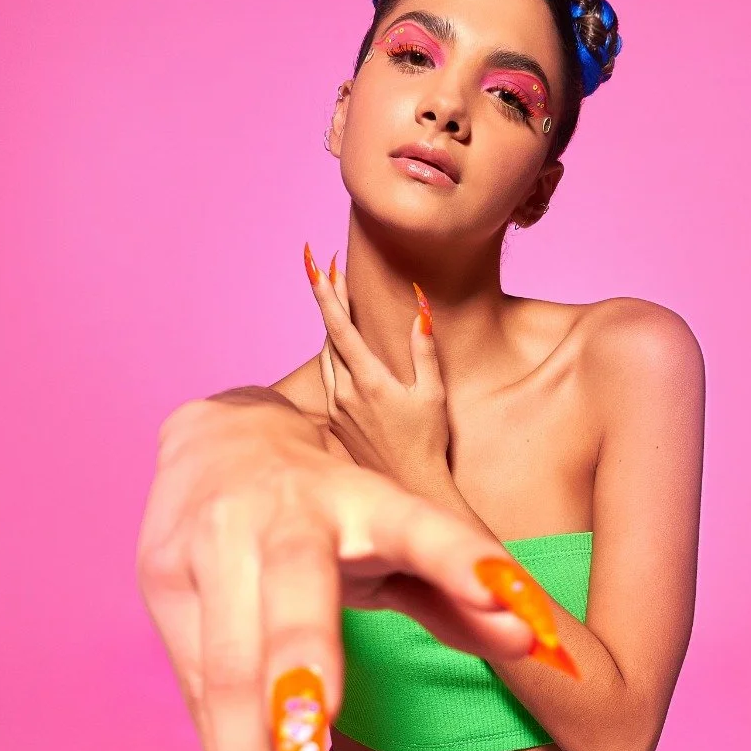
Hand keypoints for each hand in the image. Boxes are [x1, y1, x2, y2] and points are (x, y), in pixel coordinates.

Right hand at [136, 391, 577, 750]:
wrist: (216, 436)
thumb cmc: (331, 499)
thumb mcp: (403, 526)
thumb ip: (463, 586)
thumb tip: (542, 650)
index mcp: (357, 496)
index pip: (419, 527)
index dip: (463, 567)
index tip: (515, 621)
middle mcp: (274, 516)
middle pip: (285, 617)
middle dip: (295, 701)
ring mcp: (204, 547)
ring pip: (221, 672)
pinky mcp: (158, 583)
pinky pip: (194, 693)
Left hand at [305, 242, 448, 489]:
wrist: (411, 486)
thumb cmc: (428, 442)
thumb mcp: (433, 392)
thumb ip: (424, 348)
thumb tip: (420, 307)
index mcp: (368, 381)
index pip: (339, 326)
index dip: (327, 292)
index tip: (317, 264)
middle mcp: (344, 393)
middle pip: (329, 336)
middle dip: (330, 301)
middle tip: (329, 271)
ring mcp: (336, 409)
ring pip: (326, 357)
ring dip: (331, 329)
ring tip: (337, 303)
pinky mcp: (335, 422)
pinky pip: (329, 379)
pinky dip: (334, 357)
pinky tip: (344, 350)